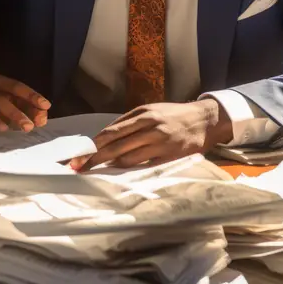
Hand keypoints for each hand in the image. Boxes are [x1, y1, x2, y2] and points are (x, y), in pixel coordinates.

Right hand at [0, 75, 50, 131]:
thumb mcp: (3, 102)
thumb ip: (23, 109)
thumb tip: (42, 118)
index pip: (18, 87)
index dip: (32, 95)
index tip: (46, 106)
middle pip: (8, 94)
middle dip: (24, 108)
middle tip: (35, 123)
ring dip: (12, 114)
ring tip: (25, 126)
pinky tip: (3, 128)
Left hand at [70, 99, 231, 170]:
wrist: (204, 120)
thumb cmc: (173, 115)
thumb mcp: (151, 110)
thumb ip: (129, 122)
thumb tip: (106, 138)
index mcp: (142, 114)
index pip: (111, 131)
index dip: (93, 145)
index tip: (79, 154)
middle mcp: (149, 127)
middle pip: (114, 145)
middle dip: (94, 158)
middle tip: (78, 167)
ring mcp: (159, 142)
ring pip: (127, 158)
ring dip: (109, 166)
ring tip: (94, 172)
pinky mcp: (168, 156)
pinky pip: (143, 166)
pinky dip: (128, 170)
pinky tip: (118, 173)